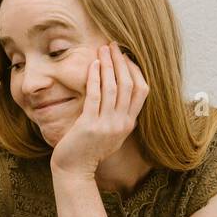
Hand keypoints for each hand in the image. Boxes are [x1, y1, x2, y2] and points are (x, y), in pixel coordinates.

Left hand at [47, 42, 148, 178]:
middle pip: (129, 85)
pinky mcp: (90, 125)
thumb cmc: (89, 151)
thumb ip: (118, 117)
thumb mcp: (111, 135)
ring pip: (113, 87)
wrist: (75, 171)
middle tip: (114, 45)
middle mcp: (121, 123)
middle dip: (121, 62)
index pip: (142, 91)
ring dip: (109, 65)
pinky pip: (95, 95)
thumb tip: (120, 97)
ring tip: (103, 49)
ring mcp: (107, 125)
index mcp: (129, 124)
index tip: (126, 57)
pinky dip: (95, 77)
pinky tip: (93, 64)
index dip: (135, 71)